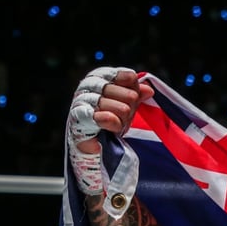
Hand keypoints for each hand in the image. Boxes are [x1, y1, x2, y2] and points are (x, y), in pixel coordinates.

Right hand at [66, 67, 153, 193]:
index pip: (111, 73)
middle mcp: (86, 90)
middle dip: (125, 99)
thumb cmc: (113, 125)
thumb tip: (149, 89)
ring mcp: (80, 105)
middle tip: (130, 113)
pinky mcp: (77, 123)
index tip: (134, 85)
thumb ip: (136, 96)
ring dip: (118, 112)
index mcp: (97, 82)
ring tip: (124, 122)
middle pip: (108, 86)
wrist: (99, 152)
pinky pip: (91, 116)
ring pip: (102, 100)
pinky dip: (106, 119)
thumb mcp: (128, 108)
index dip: (125, 79)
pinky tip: (114, 124)